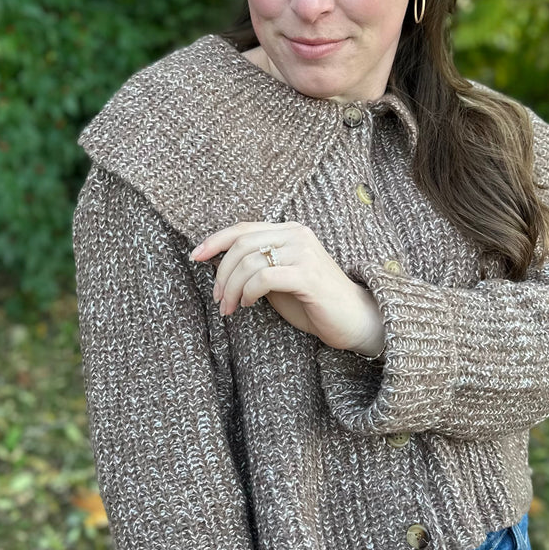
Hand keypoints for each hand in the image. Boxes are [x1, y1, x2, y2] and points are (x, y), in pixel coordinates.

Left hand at [189, 222, 383, 356]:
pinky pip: (264, 277)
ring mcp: (304, 253)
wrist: (354, 320)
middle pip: (241, 245)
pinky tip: (248, 305)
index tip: (194, 257)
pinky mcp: (308, 275)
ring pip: (249, 262)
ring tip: (230, 308)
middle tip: (219, 300)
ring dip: (232, 288)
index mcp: (289, 231)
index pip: (243, 228)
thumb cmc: (314, 303)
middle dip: (222, 274)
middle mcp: (297, 235)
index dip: (214, 241)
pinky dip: (249, 292)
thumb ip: (256, 267)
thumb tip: (219, 265)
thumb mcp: (278, 280)